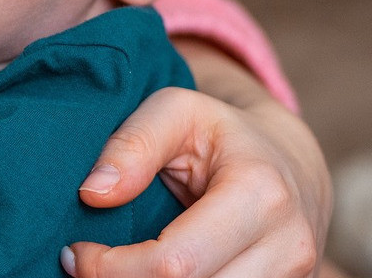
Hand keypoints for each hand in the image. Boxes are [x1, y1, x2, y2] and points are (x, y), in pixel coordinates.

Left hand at [63, 82, 328, 277]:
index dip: (112, 269)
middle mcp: (288, 245)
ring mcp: (296, 277)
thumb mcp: (175, 111)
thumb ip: (133, 144)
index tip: (75, 254)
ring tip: (116, 270)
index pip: (174, 263)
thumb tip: (93, 194)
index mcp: (260, 194)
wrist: (291, 161)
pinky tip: (148, 276)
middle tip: (85, 268)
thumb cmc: (221, 133)